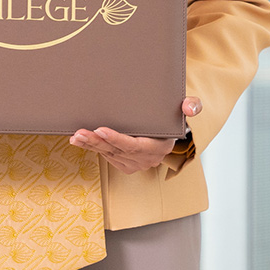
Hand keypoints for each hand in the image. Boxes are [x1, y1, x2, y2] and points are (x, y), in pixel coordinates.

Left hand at [69, 96, 201, 174]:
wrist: (170, 132)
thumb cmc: (174, 118)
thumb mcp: (187, 109)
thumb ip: (192, 105)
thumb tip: (190, 107)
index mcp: (160, 148)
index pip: (135, 146)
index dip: (117, 139)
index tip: (102, 130)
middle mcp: (146, 160)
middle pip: (118, 151)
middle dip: (98, 142)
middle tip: (82, 132)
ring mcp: (135, 164)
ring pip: (109, 155)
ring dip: (91, 145)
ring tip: (77, 136)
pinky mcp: (125, 164)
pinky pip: (106, 156)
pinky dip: (93, 149)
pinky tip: (80, 141)